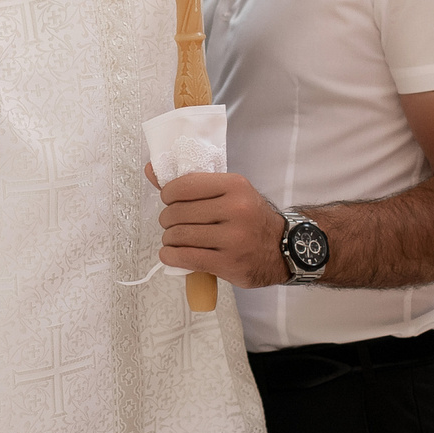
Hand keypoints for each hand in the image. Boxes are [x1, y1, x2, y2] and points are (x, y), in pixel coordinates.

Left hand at [149, 167, 285, 287]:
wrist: (283, 249)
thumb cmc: (251, 218)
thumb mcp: (230, 192)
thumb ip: (191, 183)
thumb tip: (150, 170)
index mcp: (235, 186)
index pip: (183, 186)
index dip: (167, 195)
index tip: (170, 201)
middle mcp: (236, 209)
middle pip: (177, 213)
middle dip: (167, 220)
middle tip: (173, 224)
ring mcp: (233, 238)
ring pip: (178, 235)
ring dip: (169, 239)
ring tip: (175, 240)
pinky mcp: (227, 262)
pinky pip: (184, 257)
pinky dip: (170, 256)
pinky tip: (171, 254)